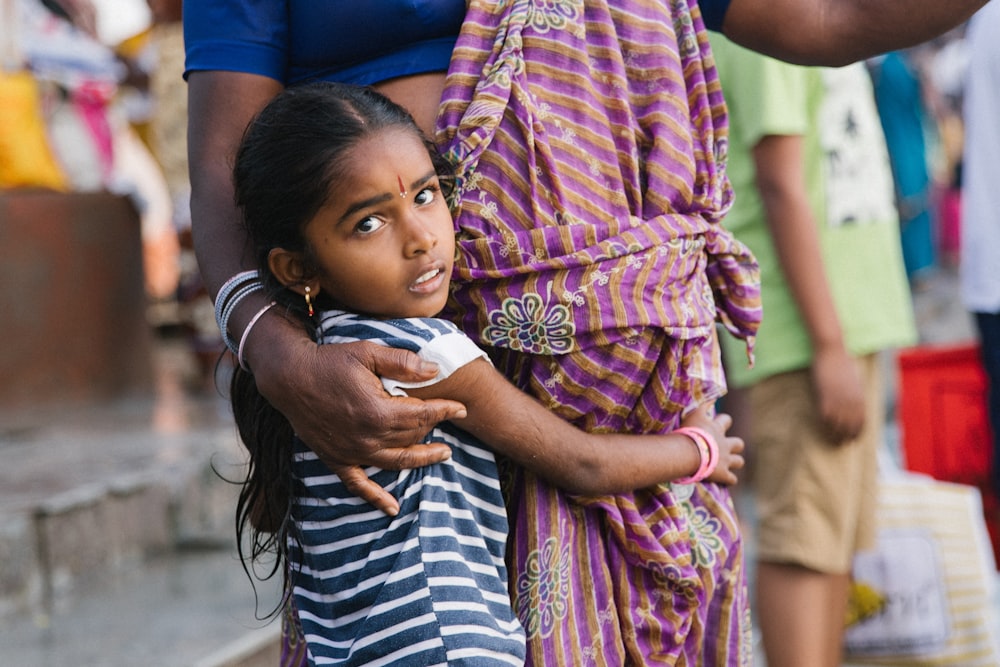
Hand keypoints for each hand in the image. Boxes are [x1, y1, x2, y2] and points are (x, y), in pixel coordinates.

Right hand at [249, 315, 465, 514]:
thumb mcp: (368, 353)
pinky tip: (392, 508)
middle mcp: (367, 437)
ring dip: (421, 460)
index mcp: (378, 412)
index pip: (422, 415)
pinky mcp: (336, 459)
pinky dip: (375, 498)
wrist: (289, 377)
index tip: (462, 409)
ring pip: (395, 462)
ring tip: (442, 454)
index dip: (445, 411)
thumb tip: (436, 370)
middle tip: (450, 424)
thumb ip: (403, 363)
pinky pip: (358, 485)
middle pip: (411, 437)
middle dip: (434, 429)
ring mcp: (352, 452)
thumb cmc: (330, 362)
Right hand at [680, 403, 744, 484]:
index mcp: (717, 429)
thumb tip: (711, 397)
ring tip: (728, 465)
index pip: (726, 420)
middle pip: (738, 443)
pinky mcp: (723, 474)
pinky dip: (729, 480)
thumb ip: (702, 406)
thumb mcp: (694, 415)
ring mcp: (725, 460)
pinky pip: (731, 479)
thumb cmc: (689, 433)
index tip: (719, 423)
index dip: (724, 421)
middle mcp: (725, 444)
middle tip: (726, 447)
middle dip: (735, 445)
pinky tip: (726, 481)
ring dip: (735, 462)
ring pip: (739, 461)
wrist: (689, 453)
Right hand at [810, 345, 864, 443]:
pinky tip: (823, 429)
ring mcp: (840, 402)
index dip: (858, 432)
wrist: (832, 351)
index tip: (853, 438)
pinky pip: (827, 419)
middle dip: (848, 436)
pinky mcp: (826, 399)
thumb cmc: (842, 361)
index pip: (862, 422)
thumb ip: (854, 392)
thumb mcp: (853, 379)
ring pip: (839, 426)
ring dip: (836, 435)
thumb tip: (854, 399)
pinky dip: (825, 426)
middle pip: (851, 427)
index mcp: (861, 398)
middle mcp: (852, 403)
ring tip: (833, 441)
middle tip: (842, 443)